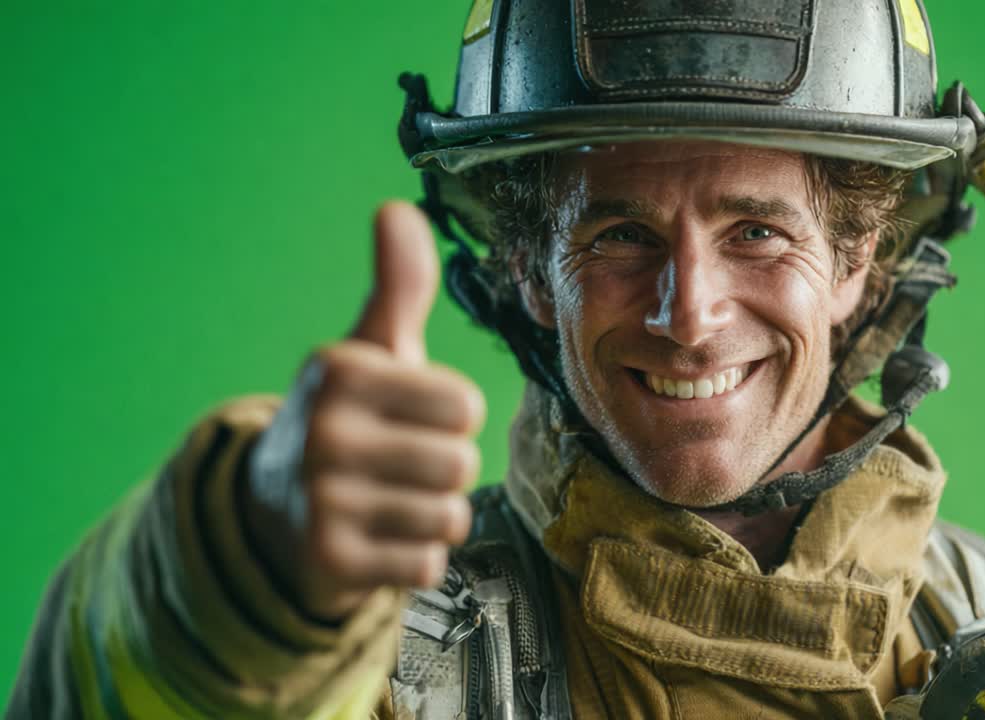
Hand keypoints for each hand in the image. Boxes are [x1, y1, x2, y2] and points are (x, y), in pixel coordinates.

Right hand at [245, 201, 484, 621]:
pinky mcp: (328, 561)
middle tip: (397, 465)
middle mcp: (324, 432)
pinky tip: (377, 539)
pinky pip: (426, 564)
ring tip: (388, 501)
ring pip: (449, 517)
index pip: (466, 406)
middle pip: (462, 463)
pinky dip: (413, 558)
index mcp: (340, 370)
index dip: (451, 416)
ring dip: (431, 515)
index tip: (409, 416)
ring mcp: (321, 501)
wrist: (274, 509)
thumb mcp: (370, 351)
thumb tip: (398, 206)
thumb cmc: (349, 418)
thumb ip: (398, 287)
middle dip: (443, 469)